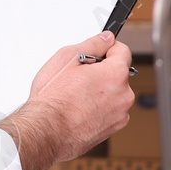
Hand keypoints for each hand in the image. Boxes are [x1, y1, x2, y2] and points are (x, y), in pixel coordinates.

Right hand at [0, 31, 134, 169]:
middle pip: (118, 74)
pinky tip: (80, 109)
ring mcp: (120, 114)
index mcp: (115, 74)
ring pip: (114, 94)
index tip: (98, 51)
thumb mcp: (66, 58)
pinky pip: (109, 111)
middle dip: (102, 72)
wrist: (47, 131)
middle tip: (78, 77)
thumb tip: (106, 39)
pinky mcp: (113, 129)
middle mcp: (124, 95)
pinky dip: (99, 109)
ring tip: (76, 96)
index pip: (122, 51)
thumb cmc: (53, 99)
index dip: (107, 48)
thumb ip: (93, 44)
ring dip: (101, 92)